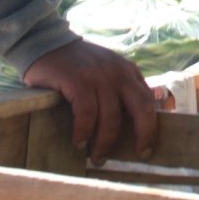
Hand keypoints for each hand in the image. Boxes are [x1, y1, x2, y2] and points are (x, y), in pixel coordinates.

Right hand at [23, 40, 157, 164]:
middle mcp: (119, 72)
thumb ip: (119, 90)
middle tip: (138, 155)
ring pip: (112, 117)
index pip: (149, 101)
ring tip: (97, 157)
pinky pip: (87, 113)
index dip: (152, 127)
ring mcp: (99, 75)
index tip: (147, 149)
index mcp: (128, 71)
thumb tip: (132, 126)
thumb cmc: (76, 66)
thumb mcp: (106, 72)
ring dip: (105, 142)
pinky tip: (79, 142)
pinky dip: (84, 131)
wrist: (46, 42)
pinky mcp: (78, 80)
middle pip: (142, 108)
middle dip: (144, 135)